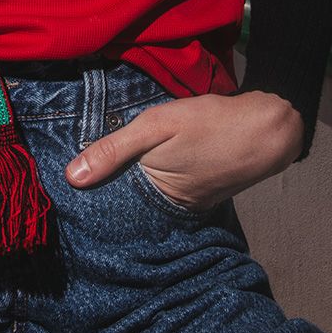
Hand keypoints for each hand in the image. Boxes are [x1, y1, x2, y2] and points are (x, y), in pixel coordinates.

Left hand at [64, 89, 303, 211]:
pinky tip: (145, 162)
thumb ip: (114, 149)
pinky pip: (165, 185)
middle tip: (79, 173)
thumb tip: (71, 178)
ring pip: (146, 191)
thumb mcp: (155, 125)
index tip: (63, 185)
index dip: (89, 191)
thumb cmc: (210, 123)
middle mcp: (170, 209)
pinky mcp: (199, 188)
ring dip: (130, 179)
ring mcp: (187, 200)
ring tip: (104, 164)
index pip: (109, 202)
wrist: (269, 128)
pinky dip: (153, 174)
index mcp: (155, 197)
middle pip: (127, 199)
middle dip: (107, 187)